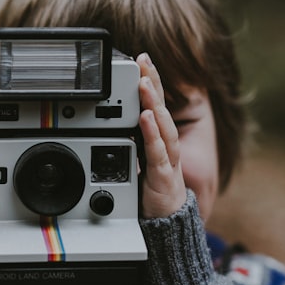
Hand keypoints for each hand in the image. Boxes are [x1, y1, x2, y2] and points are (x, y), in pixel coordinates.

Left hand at [137, 53, 186, 217]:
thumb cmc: (153, 192)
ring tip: (144, 82)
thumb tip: (116, 121)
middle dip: (153, 82)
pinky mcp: (164, 177)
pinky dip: (152, 133)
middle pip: (162, 108)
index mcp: (160, 140)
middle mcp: (167, 146)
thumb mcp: (138, 161)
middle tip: (143, 60)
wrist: (167, 225)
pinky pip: (158, 152)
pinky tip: (147, 118)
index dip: (151, 82)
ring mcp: (168, 161)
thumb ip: (132, 141)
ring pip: (163, 126)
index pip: (156, 105)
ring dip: (154, 102)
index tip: (141, 60)